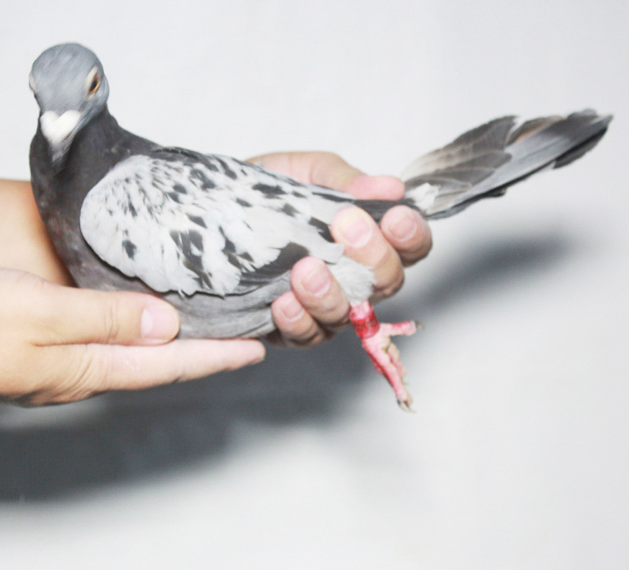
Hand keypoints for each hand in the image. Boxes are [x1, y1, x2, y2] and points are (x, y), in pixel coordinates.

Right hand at [0, 268, 264, 406]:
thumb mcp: (43, 311)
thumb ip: (106, 317)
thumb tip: (164, 325)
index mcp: (88, 367)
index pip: (168, 364)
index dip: (215, 356)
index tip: (255, 350)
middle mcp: (82, 375)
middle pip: (158, 366)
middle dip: (204, 354)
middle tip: (243, 340)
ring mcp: (61, 368)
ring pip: (134, 357)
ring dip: (174, 346)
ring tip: (205, 329)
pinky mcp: (43, 355)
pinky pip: (106, 347)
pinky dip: (137, 335)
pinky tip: (139, 320)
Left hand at [249, 152, 432, 345]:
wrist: (216, 212)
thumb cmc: (269, 194)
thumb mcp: (305, 174)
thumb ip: (345, 182)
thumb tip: (390, 187)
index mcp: (370, 241)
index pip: (410, 248)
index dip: (412, 236)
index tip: (397, 216)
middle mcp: (356, 281)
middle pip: (387, 284)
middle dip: (371, 256)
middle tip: (347, 225)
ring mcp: (326, 308)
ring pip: (347, 316)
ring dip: (330, 293)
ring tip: (307, 269)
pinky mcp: (291, 328)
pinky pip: (305, 336)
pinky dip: (297, 321)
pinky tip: (283, 302)